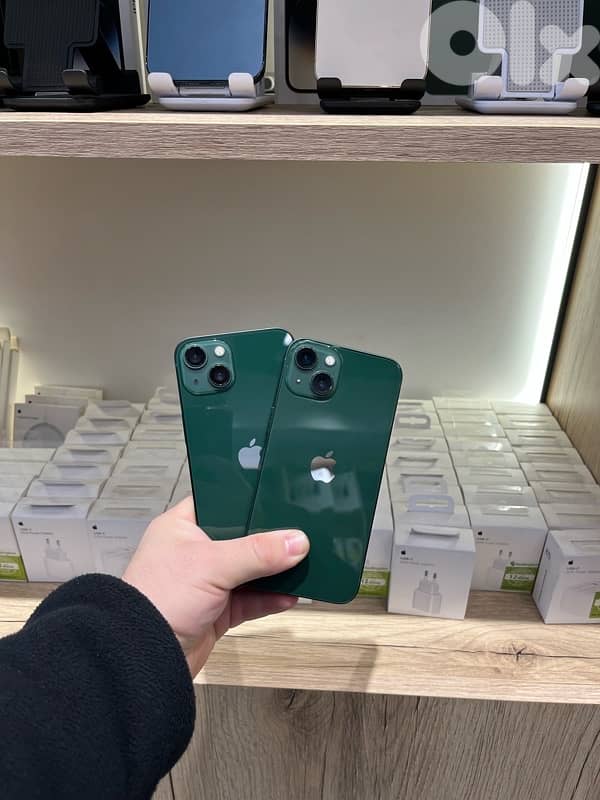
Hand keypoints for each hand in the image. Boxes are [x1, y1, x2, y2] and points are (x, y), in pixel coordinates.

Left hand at [123, 497, 309, 675]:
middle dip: (270, 539)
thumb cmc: (161, 597)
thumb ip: (258, 552)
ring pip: (250, 570)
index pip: (220, 501)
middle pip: (241, 537)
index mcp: (182, 526)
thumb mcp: (212, 564)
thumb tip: (298, 542)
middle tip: (303, 529)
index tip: (281, 495)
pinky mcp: (216, 611)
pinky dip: (270, 598)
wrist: (141, 659)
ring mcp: (206, 582)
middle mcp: (194, 551)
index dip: (248, 498)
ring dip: (275, 570)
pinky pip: (251, 600)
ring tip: (306, 563)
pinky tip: (292, 595)